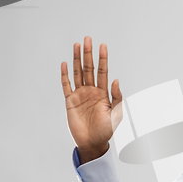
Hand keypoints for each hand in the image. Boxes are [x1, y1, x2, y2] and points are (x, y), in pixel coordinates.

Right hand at [61, 36, 122, 163]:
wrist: (93, 143)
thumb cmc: (106, 130)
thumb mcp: (116, 114)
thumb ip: (117, 97)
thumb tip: (117, 80)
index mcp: (103, 93)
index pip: (102, 71)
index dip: (102, 59)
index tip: (103, 46)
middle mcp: (91, 91)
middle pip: (89, 68)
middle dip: (89, 54)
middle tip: (88, 39)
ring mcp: (80, 95)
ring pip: (78, 73)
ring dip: (77, 59)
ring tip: (77, 45)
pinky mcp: (70, 101)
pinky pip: (66, 85)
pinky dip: (65, 75)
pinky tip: (65, 64)